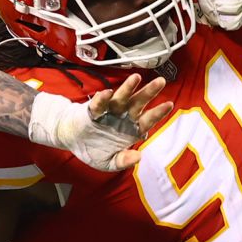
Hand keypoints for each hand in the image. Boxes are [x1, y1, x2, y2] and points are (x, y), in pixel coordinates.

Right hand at [27, 74, 171, 170]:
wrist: (72, 141)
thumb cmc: (95, 150)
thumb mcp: (109, 163)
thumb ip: (123, 161)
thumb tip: (138, 157)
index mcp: (131, 129)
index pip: (148, 120)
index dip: (158, 112)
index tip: (169, 104)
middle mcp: (123, 116)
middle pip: (139, 102)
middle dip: (149, 92)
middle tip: (161, 81)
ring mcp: (109, 111)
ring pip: (121, 97)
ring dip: (128, 88)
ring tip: (136, 78)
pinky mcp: (93, 109)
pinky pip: (99, 103)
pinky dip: (103, 98)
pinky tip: (107, 93)